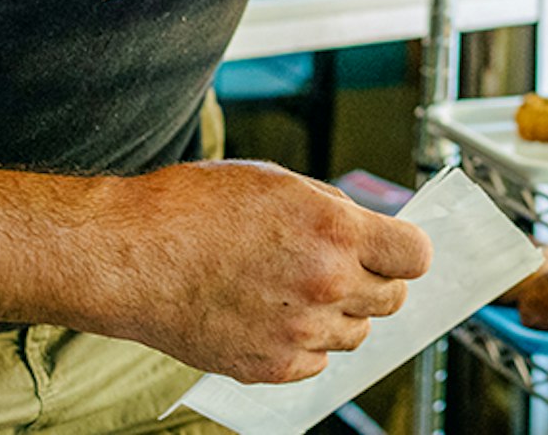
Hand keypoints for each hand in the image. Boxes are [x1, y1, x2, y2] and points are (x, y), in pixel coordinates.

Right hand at [96, 159, 433, 382]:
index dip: (407, 250)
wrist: (133, 255)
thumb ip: (327, 209)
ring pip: (356, 334)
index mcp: (331, 230)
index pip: (413, 256)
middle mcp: (326, 284)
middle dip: (373, 280)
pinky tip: (270, 312)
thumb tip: (366, 230)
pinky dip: (305, 340)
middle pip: (392, 299)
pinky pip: (318, 361)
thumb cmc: (190, 208)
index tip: (399, 250)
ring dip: (339, 313)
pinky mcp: (276, 367)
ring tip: (291, 286)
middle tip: (339, 265)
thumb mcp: (269, 180)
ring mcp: (302, 331)